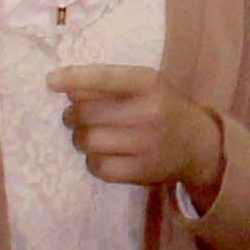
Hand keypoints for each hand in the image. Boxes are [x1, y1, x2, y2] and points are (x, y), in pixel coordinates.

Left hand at [53, 64, 223, 199]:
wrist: (199, 145)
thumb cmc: (163, 107)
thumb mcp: (145, 85)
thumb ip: (109, 83)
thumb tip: (64, 86)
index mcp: (148, 83)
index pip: (104, 78)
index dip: (73, 79)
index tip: (50, 82)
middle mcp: (148, 111)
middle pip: (86, 113)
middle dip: (71, 115)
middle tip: (75, 116)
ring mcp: (145, 144)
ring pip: (87, 141)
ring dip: (80, 138)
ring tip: (90, 135)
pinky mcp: (140, 172)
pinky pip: (97, 166)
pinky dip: (92, 160)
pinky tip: (103, 154)